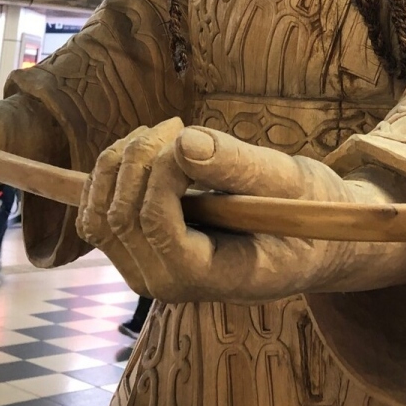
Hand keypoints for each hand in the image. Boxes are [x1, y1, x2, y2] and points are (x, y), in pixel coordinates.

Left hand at [77, 122, 405, 303]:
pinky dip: (107, 178)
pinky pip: (97, 218)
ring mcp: (146, 272)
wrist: (308, 244)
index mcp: (206, 277)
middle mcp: (166, 283)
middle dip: (139, 157)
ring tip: (158, 135)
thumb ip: (240, 166)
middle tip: (176, 122)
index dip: (161, 170)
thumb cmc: (307, 214)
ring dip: (117, 163)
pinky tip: (138, 152)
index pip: (156, 223)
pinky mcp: (137, 255)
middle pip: (119, 215)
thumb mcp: (290, 184)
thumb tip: (186, 141)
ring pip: (98, 215)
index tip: (186, 130)